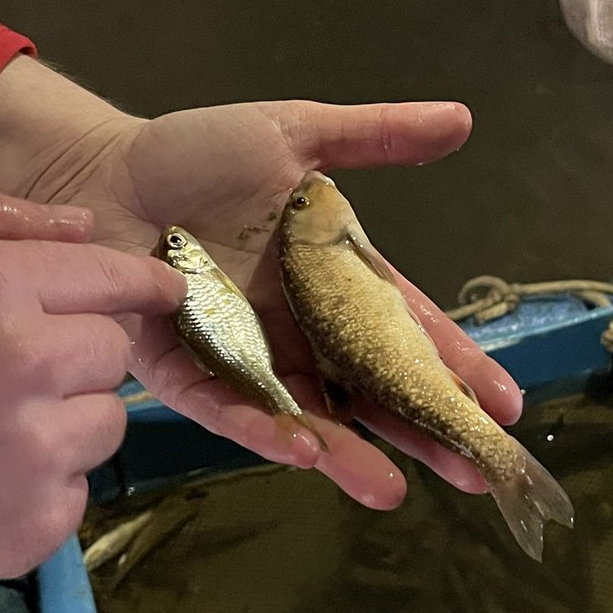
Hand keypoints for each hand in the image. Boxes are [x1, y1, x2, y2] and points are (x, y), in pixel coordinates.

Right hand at [0, 194, 184, 578]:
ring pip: (107, 420)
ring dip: (69, 422)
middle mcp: (25, 365)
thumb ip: (1, 236)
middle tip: (19, 372)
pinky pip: (80, 487)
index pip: (103, 275)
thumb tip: (80, 224)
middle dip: (81, 358)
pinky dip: (46, 486)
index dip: (138, 280)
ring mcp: (37, 448)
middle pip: (111, 349)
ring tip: (0, 427)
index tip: (161, 285)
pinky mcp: (40, 519)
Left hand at [40, 96, 522, 508]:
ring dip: (350, 455)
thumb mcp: (297, 137)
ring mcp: (250, 360)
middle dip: (425, 433)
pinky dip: (265, 430)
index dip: (459, 369)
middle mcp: (303, 333)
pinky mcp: (190, 376)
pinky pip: (232, 411)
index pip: (411, 335)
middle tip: (476, 472)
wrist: (106, 172)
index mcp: (336, 283)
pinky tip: (303, 452)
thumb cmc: (197, 155)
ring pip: (310, 418)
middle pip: (374, 393)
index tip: (507, 405)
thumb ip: (377, 137)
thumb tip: (462, 121)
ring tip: (391, 491)